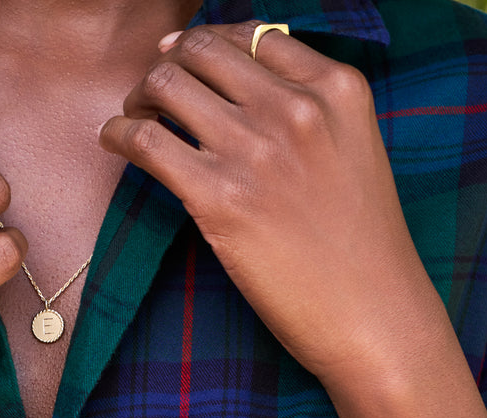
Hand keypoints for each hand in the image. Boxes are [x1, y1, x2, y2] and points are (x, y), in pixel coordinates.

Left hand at [99, 24, 441, 388]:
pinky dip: (119, 135)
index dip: (208, 44)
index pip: (252, 34)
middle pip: (202, 51)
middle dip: (168, 66)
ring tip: (133, 120)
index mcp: (336, 88)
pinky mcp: (218, 198)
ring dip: (138, 98)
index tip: (185, 61)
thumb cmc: (362, 249)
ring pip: (166, 85)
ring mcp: (255, 151)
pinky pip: (144, 141)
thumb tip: (244, 96)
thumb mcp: (355, 153)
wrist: (371, 314)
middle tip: (152, 95)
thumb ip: (313, 115)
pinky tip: (115, 145)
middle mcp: (294, 108)